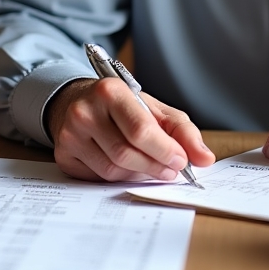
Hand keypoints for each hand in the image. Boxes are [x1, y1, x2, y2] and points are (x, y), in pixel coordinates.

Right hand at [44, 77, 214, 182]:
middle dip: (155, 167)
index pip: (140, 130)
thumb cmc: (121, 107)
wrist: (78, 102)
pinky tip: (125, 166)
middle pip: (126, 154)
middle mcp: (85, 111)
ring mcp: (70, 134)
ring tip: (149, 166)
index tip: (181, 161)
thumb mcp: (154, 109)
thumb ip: (183, 131)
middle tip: (171, 170)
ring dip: (138, 174)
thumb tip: (205, 158)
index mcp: (110, 91)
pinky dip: (118, 177)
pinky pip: (98, 178)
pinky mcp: (63, 155)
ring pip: (113, 170)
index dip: (164, 151)